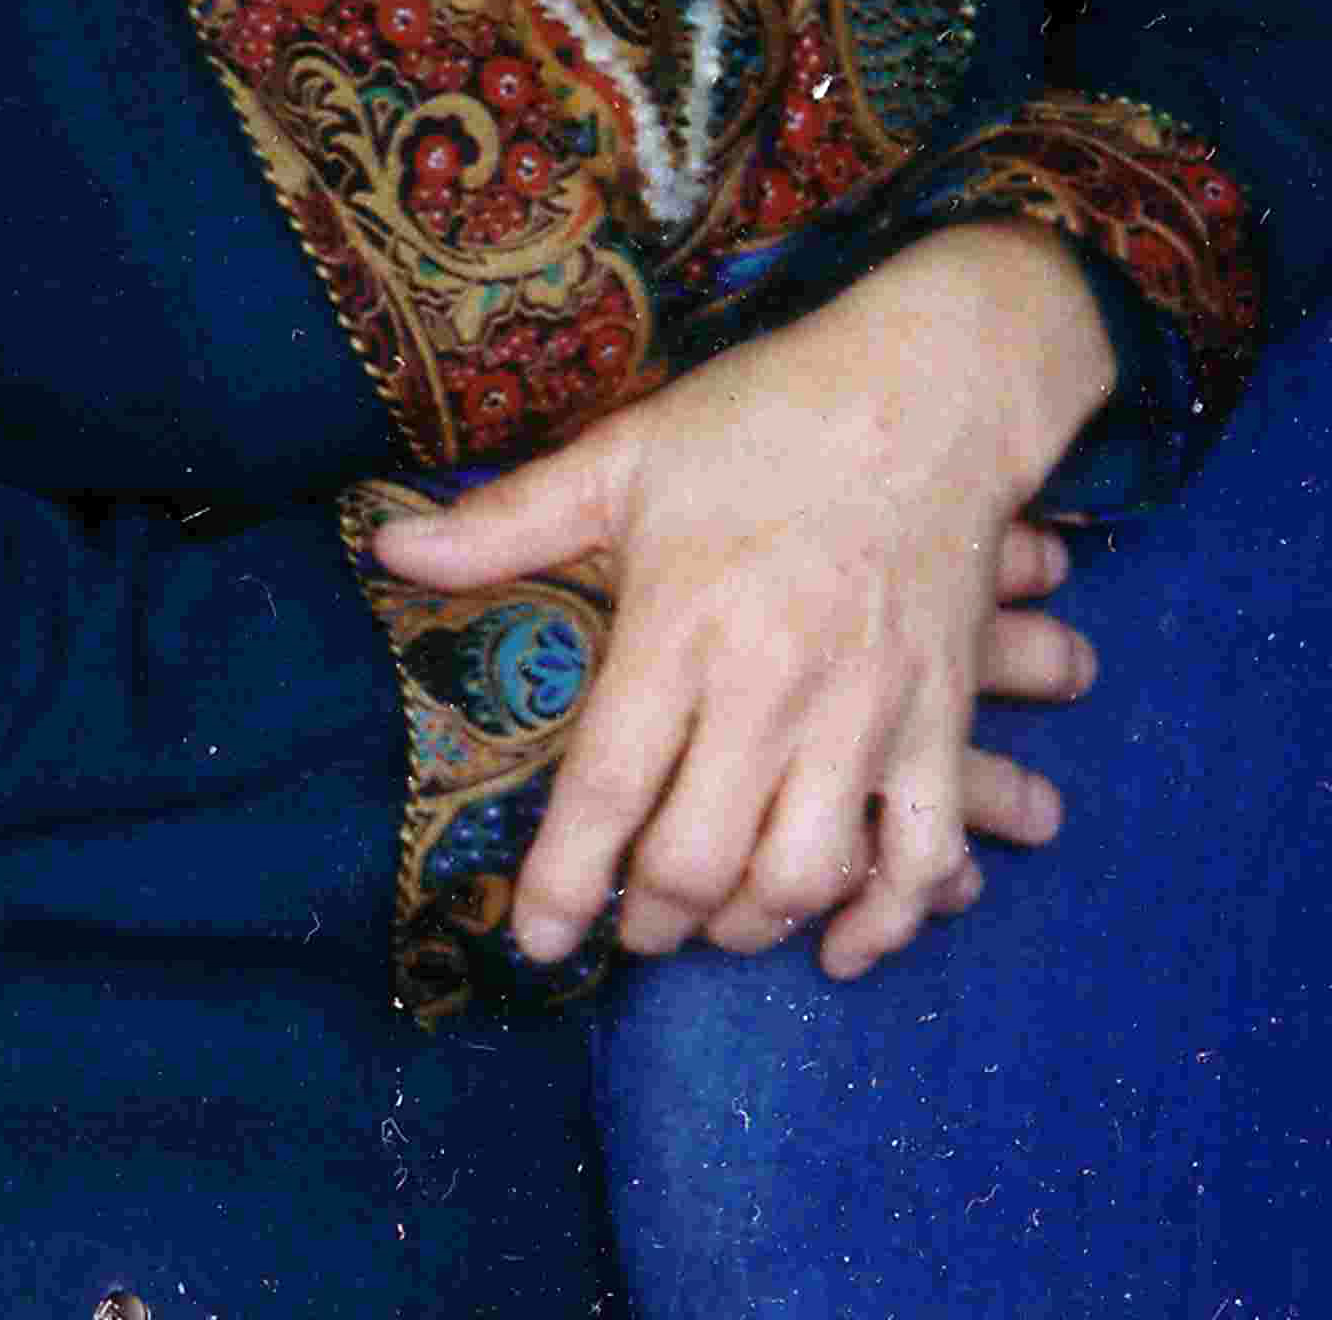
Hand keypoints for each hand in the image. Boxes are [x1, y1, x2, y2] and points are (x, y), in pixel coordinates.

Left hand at [369, 223, 1114, 981]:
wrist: (929, 389)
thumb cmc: (765, 419)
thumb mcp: (625, 455)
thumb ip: (507, 521)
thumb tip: (391, 549)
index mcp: (682, 622)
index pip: (607, 786)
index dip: (564, 880)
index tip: (537, 939)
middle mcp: (772, 683)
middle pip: (700, 858)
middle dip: (654, 917)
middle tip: (634, 920)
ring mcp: (866, 710)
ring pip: (805, 875)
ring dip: (751, 925)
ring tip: (716, 916)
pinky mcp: (940, 718)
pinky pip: (926, 858)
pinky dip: (888, 922)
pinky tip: (839, 941)